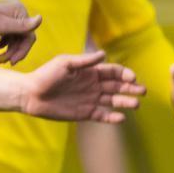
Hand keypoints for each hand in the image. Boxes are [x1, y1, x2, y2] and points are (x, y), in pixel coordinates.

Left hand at [0, 0, 40, 65]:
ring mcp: (8, 15)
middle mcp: (16, 11)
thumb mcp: (1, 27)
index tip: (13, 62)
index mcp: (18, 9)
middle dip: (14, 51)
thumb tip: (41, 18)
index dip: (23, 49)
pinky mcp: (1, 20)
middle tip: (3, 62)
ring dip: (8, 49)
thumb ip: (21, 26)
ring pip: (15, 37)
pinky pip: (8, 35)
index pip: (29, 34)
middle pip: (22, 37)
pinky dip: (3, 44)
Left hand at [19, 51, 140, 121]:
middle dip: (130, 88)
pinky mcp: (84, 113)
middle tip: (143, 91)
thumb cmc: (46, 75)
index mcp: (90, 72)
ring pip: (112, 101)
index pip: (113, 71)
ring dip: (125, 102)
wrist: (30, 94)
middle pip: (117, 86)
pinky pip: (102, 115)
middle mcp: (93, 85)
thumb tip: (104, 54)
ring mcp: (90, 100)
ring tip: (136, 104)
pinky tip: (121, 118)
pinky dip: (112, 117)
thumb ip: (84, 61)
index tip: (132, 77)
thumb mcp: (65, 64)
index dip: (124, 73)